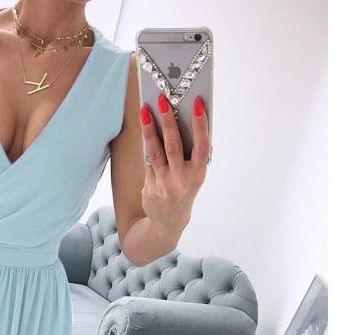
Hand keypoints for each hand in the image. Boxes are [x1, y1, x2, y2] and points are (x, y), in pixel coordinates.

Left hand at [139, 93, 209, 237]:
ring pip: (156, 151)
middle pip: (174, 146)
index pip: (202, 147)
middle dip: (168, 120)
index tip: (198, 103)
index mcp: (198, 175)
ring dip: (150, 129)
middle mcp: (181, 180)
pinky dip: (147, 144)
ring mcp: (164, 184)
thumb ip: (191, 154)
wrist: (167, 223)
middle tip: (162, 98)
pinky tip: (145, 127)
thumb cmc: (184, 190)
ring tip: (145, 110)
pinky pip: (147, 160)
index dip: (201, 125)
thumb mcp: (194, 175)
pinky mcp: (149, 186)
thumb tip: (182, 121)